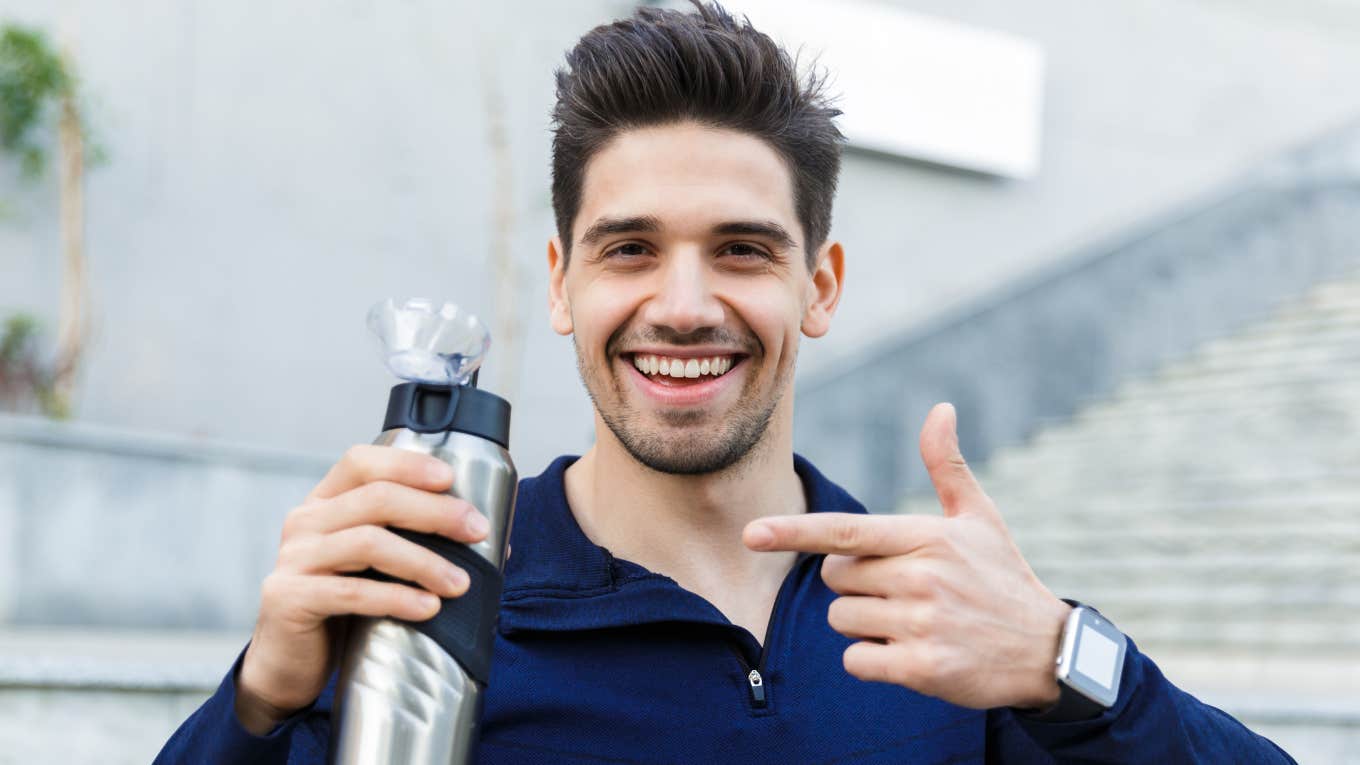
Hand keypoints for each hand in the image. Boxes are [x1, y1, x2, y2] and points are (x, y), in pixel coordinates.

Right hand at [234, 445, 489, 733]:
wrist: (289, 662)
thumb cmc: (341, 607)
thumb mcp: (374, 565)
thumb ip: (416, 542)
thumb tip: (495, 543)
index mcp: (325, 502)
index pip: (362, 462)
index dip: (408, 465)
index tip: (451, 479)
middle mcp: (305, 521)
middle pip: (376, 498)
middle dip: (435, 512)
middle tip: (477, 531)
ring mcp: (294, 558)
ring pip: (368, 543)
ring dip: (423, 561)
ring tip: (460, 583)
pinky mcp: (289, 598)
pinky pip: (351, 592)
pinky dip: (396, 597)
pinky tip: (428, 607)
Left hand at [743, 403, 1070, 709]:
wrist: (1046, 650)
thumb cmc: (1001, 576)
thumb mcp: (980, 517)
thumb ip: (946, 466)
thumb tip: (940, 408)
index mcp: (926, 536)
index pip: (845, 531)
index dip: (793, 531)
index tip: (752, 533)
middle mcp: (921, 578)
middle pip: (834, 578)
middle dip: (854, 584)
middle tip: (903, 590)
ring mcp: (921, 624)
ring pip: (841, 619)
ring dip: (864, 623)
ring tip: (913, 621)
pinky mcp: (922, 668)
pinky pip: (856, 659)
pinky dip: (872, 659)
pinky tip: (910, 652)